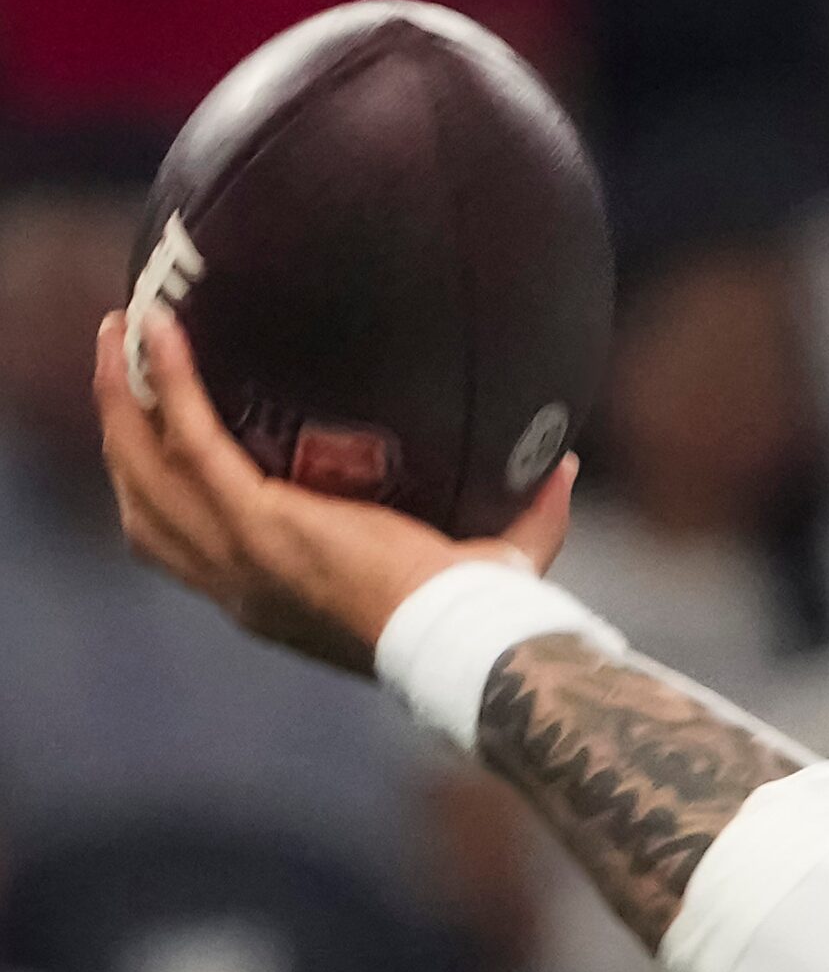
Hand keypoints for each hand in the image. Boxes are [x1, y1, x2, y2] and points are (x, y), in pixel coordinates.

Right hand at [94, 306, 576, 674]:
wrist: (471, 641)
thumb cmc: (484, 616)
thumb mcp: (493, 561)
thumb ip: (528, 518)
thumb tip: (565, 464)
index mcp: (274, 598)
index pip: (190, 549)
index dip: (163, 494)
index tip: (162, 439)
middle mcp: (240, 583)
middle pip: (144, 507)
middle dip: (122, 436)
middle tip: (120, 366)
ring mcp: (241, 553)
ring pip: (143, 470)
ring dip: (120, 400)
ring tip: (121, 333)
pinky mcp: (258, 521)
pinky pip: (190, 439)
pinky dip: (170, 384)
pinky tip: (159, 331)